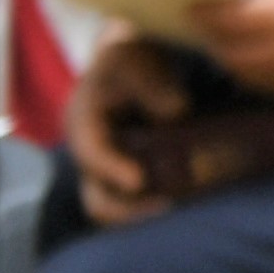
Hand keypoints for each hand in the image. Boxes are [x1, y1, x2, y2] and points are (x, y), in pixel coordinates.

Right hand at [64, 35, 190, 223]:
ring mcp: (110, 169)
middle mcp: (92, 153)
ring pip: (117, 208)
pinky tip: (190, 203)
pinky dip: (156, 206)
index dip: (112, 169)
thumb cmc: (134, 59)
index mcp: (84, 122)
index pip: (91, 152)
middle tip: (167, 207)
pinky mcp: (130, 176)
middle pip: (97, 198)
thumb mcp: (138, 59)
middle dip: (127, 210)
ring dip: (143, 213)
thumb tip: (175, 112)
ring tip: (180, 209)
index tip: (138, 182)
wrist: (134, 64)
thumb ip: (153, 85)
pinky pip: (137, 204)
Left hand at [189, 0, 273, 104]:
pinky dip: (265, 74)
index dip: (205, 13)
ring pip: (250, 77)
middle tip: (212, 24)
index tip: (194, 4)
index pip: (228, 22)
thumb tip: (248, 2)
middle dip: (217, 39)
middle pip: (231, 55)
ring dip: (238, 59)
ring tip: (237, 40)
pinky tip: (271, 57)